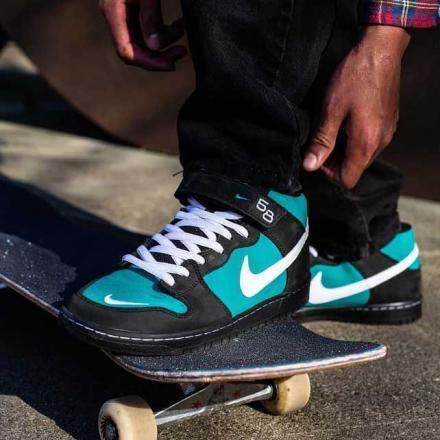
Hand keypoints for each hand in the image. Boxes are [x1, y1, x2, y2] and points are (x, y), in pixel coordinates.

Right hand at [99, 0, 186, 70]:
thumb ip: (151, 17)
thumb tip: (155, 48)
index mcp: (114, 12)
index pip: (128, 52)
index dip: (149, 63)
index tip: (171, 65)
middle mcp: (115, 16)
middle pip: (136, 49)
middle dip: (160, 54)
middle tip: (182, 52)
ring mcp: (122, 13)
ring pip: (143, 40)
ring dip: (165, 41)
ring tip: (182, 31)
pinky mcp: (132, 9)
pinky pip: (146, 29)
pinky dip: (163, 30)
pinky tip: (178, 25)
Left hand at [303, 26, 409, 188]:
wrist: (381, 49)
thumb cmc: (355, 77)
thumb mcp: (331, 111)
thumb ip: (322, 141)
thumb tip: (309, 166)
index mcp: (366, 144)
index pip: (347, 179)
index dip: (328, 173)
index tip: (317, 155)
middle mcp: (381, 143)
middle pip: (355, 169)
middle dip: (335, 162)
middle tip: (321, 141)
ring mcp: (387, 133)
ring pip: (362, 156)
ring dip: (345, 150)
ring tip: (332, 129)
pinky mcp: (389, 123)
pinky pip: (370, 143)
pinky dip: (355, 140)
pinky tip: (346, 122)